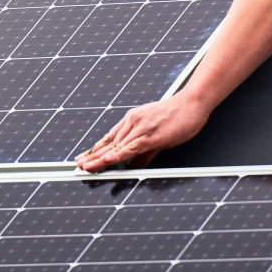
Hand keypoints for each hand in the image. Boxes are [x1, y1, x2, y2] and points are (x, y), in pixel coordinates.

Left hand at [76, 93, 212, 172]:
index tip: (83, 158)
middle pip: (108, 143)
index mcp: (132, 120)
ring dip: (100, 159)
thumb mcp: (157, 135)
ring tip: (86, 168)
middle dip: (92, 156)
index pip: (109, 138)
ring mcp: (140, 127)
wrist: (193, 103)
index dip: (95, 150)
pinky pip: (130, 148)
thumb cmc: (178, 116)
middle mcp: (132, 122)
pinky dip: (116, 156)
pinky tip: (106, 162)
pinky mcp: (150, 135)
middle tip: (77, 166)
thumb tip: (134, 167)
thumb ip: (144, 153)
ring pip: (116, 147)